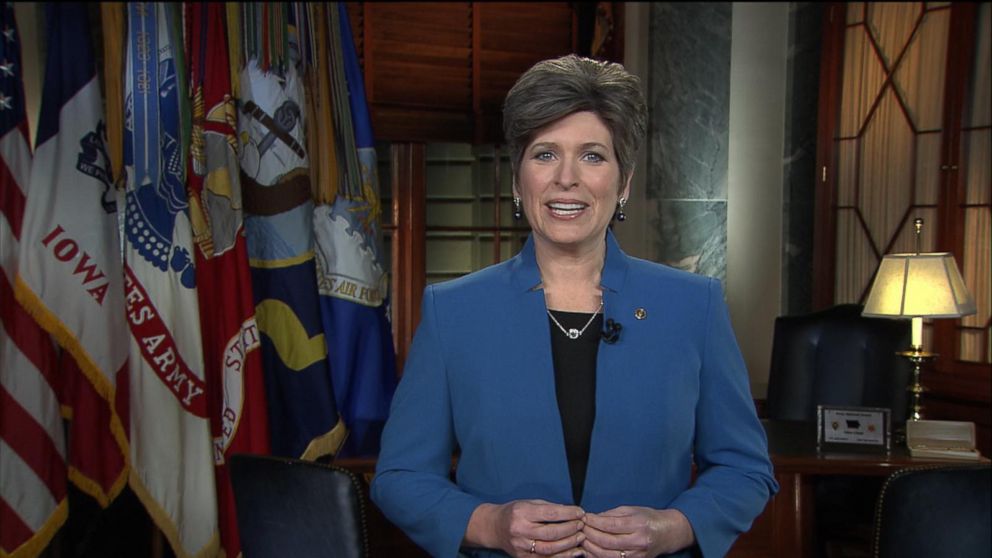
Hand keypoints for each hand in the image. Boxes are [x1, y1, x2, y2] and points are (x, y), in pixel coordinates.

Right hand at [466, 499, 585, 556]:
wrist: (494, 528)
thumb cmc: (514, 512)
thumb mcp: (529, 503)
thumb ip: (548, 508)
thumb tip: (572, 512)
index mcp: (522, 513)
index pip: (550, 514)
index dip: (568, 513)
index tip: (580, 512)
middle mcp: (520, 531)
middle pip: (551, 533)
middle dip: (571, 529)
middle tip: (582, 525)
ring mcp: (521, 547)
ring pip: (550, 549)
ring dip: (569, 544)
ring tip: (581, 537)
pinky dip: (563, 556)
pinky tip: (575, 551)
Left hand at [580, 506, 693, 557]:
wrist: (668, 533)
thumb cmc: (648, 518)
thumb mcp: (631, 510)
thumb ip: (611, 515)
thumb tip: (592, 518)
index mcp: (638, 525)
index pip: (610, 525)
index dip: (594, 522)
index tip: (584, 517)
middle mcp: (638, 542)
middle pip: (606, 541)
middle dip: (589, 534)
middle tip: (580, 528)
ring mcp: (636, 555)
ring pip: (607, 555)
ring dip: (590, 547)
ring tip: (583, 538)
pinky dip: (598, 556)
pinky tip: (590, 549)